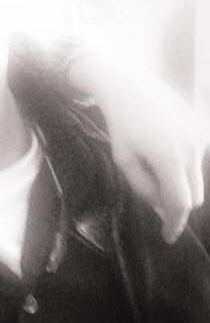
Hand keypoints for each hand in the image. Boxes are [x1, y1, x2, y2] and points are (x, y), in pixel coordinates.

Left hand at [72, 56, 207, 242]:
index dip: (175, 223)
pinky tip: (162, 147)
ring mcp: (201, 138)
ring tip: (152, 162)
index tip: (167, 236)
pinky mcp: (203, 128)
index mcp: (170, 160)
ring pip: (197, 178)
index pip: (181, 204)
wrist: (130, 86)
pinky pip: (197, 159)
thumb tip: (162, 208)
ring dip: (179, 182)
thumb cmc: (121, 124)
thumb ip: (143, 187)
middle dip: (176, 204)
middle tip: (153, 197)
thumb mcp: (124, 160)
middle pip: (194, 195)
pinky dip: (184, 164)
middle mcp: (192, 149)